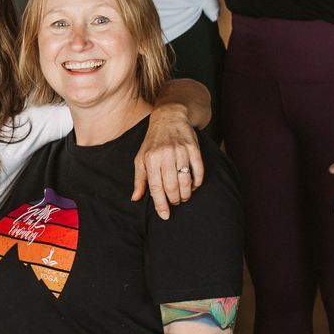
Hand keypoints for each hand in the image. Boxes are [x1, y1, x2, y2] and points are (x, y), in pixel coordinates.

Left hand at [132, 104, 202, 218]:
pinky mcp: (194, 148)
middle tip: (175, 202)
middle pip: (171, 186)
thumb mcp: (141, 158)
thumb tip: (135, 198)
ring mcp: (180, 151)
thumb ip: (139, 179)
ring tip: (184, 196)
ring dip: (186, 193)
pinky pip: (198, 170)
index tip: (165, 215)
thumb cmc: (152, 142)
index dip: (160, 203)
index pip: (155, 187)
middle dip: (174, 199)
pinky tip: (194, 186)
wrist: (169, 117)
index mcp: (150, 159)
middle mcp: (165, 155)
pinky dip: (197, 182)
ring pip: (186, 180)